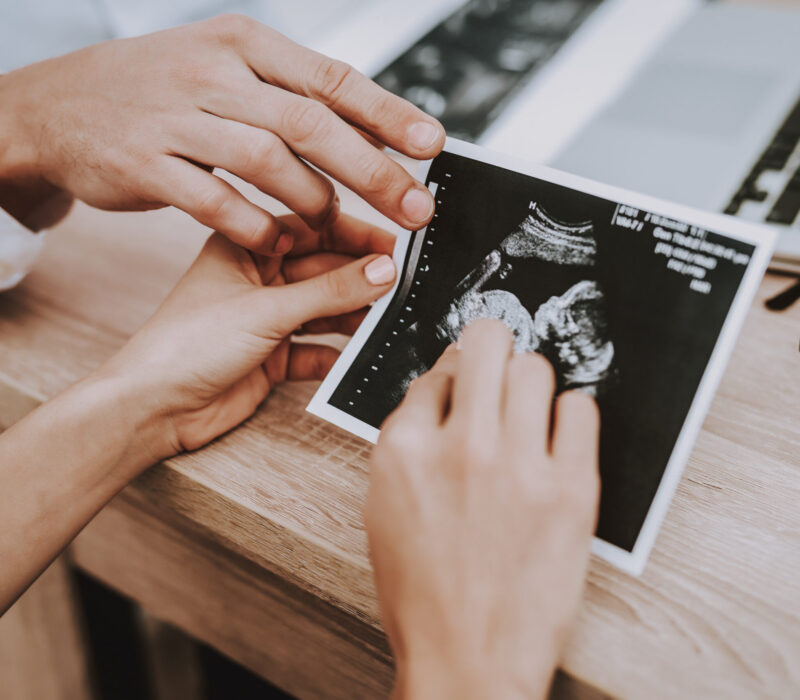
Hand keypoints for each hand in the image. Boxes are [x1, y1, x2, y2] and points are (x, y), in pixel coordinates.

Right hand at [0, 15, 443, 249]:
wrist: (62, 105)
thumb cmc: (162, 92)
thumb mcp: (226, 71)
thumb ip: (290, 99)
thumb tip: (370, 132)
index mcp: (245, 45)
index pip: (331, 78)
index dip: (388, 114)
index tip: (431, 145)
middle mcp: (214, 73)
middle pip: (311, 123)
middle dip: (372, 170)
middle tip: (413, 207)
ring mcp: (177, 117)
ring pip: (267, 161)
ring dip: (313, 201)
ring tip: (334, 225)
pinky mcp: (147, 164)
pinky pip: (216, 201)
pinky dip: (255, 225)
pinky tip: (277, 240)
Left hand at [101, 213, 395, 457]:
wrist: (153, 409)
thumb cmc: (185, 345)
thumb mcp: (266, 309)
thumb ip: (329, 291)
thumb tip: (382, 270)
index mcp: (245, 248)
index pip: (312, 229)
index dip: (355, 234)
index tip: (396, 244)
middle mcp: (258, 280)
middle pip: (324, 270)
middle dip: (361, 277)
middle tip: (403, 283)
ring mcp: (266, 320)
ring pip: (324, 310)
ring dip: (354, 315)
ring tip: (390, 317)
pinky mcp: (272, 358)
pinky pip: (317, 349)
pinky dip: (338, 353)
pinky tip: (359, 354)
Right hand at [365, 320, 599, 698]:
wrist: (467, 659)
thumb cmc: (423, 593)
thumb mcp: (386, 508)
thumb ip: (410, 444)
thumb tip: (443, 392)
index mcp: (404, 450)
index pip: (435, 371)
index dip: (452, 375)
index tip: (464, 383)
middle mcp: (459, 448)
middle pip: (487, 344)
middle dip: (490, 345)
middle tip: (498, 361)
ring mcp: (518, 467)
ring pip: (535, 368)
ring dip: (529, 380)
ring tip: (528, 407)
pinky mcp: (571, 491)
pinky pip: (581, 410)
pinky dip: (570, 414)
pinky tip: (557, 436)